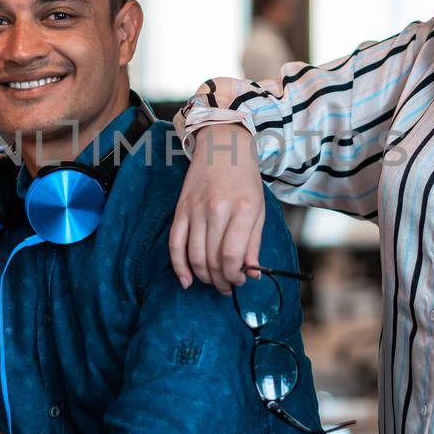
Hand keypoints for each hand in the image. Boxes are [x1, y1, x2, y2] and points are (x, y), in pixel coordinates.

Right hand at [169, 123, 265, 293]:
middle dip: (220, 281)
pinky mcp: (180, 209)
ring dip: (203, 276)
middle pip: (213, 259)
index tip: (240, 281)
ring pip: (194, 256)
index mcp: (243, 209)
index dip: (235, 276)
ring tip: (212, 282)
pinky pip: (175, 243)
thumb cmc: (245, 180)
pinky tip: (186, 279)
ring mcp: (196, 209)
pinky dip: (179, 266)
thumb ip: (254, 243)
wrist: (222, 146)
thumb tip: (252, 274)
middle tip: (226, 287)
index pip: (233, 255)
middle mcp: (217, 209)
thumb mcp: (259, 209)